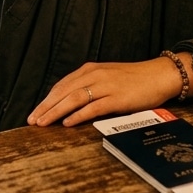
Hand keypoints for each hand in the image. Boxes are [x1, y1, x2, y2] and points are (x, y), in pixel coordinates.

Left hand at [27, 57, 182, 127]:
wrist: (160, 75)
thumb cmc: (135, 79)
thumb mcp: (108, 78)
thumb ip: (91, 86)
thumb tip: (71, 103)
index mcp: (91, 70)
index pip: (62, 85)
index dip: (47, 99)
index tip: (35, 111)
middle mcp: (95, 75)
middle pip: (64, 91)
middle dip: (46, 106)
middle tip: (32, 120)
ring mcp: (106, 86)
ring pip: (74, 98)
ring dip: (55, 111)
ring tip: (43, 123)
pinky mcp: (117, 98)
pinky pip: (93, 107)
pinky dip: (78, 115)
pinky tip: (67, 122)